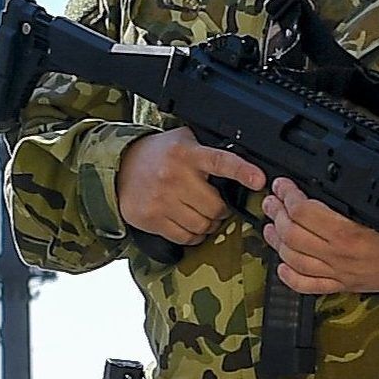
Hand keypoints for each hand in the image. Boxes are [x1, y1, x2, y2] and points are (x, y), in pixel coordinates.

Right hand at [115, 127, 267, 244]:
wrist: (119, 166)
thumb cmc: (158, 154)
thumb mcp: (184, 141)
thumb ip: (209, 149)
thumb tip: (246, 160)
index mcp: (187, 153)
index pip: (220, 161)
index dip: (242, 171)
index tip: (259, 180)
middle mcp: (174, 175)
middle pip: (215, 206)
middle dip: (221, 210)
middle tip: (216, 205)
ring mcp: (161, 199)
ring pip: (201, 225)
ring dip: (208, 225)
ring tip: (202, 215)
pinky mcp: (151, 218)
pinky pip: (184, 237)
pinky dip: (192, 236)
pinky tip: (188, 224)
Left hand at [260, 178, 378, 294]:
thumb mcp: (378, 211)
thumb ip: (348, 200)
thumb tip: (320, 183)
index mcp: (348, 232)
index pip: (304, 211)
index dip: (288, 195)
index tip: (282, 185)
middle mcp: (338, 254)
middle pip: (292, 234)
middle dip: (277, 214)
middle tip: (272, 202)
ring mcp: (335, 272)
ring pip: (293, 258)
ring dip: (276, 241)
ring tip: (270, 226)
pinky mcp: (338, 286)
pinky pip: (306, 285)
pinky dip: (289, 276)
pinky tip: (281, 264)